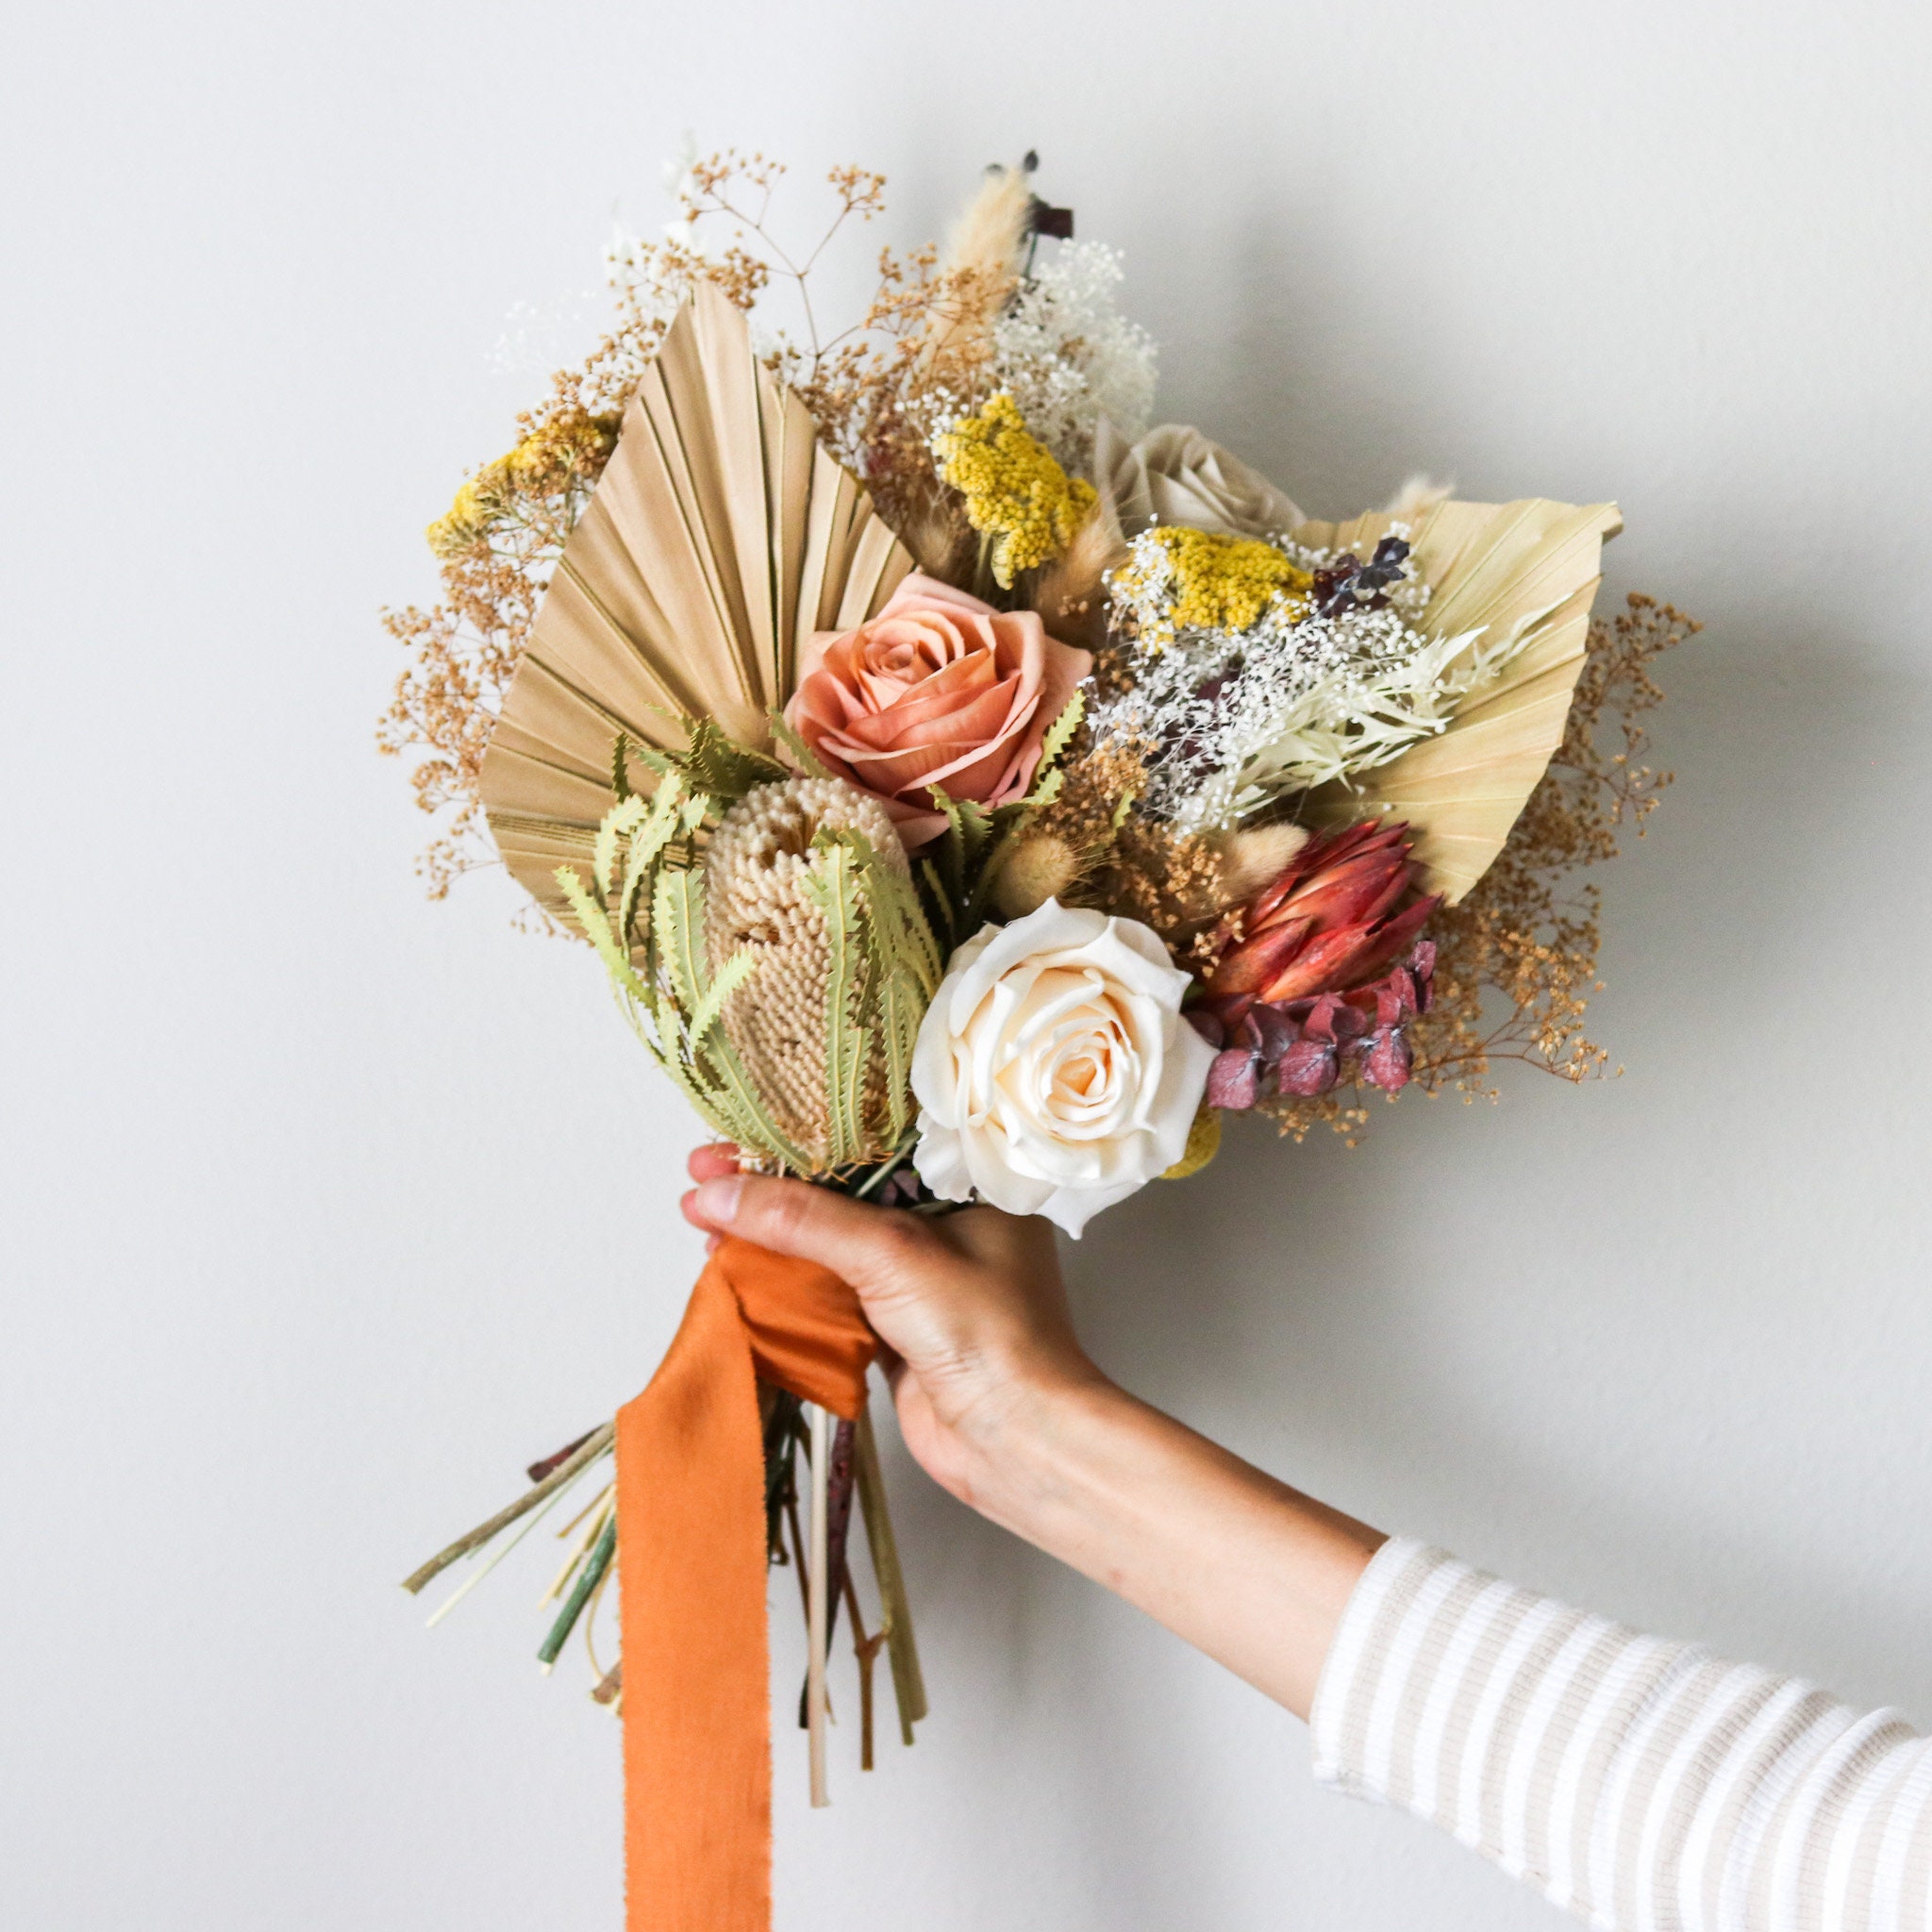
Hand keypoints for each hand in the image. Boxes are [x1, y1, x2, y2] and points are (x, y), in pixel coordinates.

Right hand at [682, 1142, 1382, 1717]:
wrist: (1020, 1442)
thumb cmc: (990, 1336)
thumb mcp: (890, 1254)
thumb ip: (801, 1219)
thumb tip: (718, 1193)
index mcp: (966, 1182)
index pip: (868, 1138)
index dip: (797, 1134)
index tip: (733, 1137)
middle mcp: (945, 1223)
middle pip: (839, 1190)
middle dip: (770, 1186)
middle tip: (703, 1176)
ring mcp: (919, 1278)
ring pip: (827, 1243)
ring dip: (768, 1235)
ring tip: (703, 1219)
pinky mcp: (895, 1328)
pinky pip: (828, 1292)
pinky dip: (783, 1283)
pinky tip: (736, 1270)